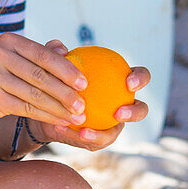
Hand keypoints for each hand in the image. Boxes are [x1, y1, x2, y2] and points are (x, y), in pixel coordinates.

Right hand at [0, 32, 88, 129]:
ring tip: (76, 116)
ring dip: (59, 108)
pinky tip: (59, 121)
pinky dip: (46, 116)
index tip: (85, 83)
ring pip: (35, 94)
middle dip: (65, 92)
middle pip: (40, 75)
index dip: (66, 69)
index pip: (43, 55)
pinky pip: (26, 108)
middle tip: (83, 105)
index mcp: (8, 40)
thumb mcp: (15, 60)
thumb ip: (40, 54)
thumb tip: (67, 49)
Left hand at [30, 40, 150, 151]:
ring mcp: (112, 124)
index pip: (139, 76)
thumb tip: (61, 48)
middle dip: (135, 112)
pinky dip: (76, 136)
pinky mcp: (98, 139)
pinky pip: (91, 141)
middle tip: (118, 113)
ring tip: (83, 132)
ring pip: (115, 132)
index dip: (140, 78)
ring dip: (102, 134)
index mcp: (119, 80)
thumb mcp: (54, 64)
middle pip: (140, 109)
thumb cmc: (58, 79)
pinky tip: (61, 128)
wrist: (47, 105)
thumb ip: (56, 53)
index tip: (128, 83)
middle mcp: (121, 103)